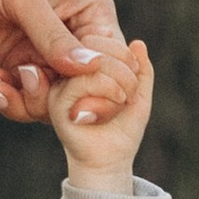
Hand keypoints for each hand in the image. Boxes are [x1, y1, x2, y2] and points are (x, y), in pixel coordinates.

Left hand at [0, 0, 121, 119]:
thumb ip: (53, 35)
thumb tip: (89, 69)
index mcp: (92, 13)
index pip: (113, 62)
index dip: (101, 89)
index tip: (77, 107)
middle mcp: (76, 37)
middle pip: (84, 88)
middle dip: (57, 101)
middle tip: (26, 83)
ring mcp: (46, 51)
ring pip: (53, 99)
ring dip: (26, 100)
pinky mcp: (18, 60)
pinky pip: (23, 94)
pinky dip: (8, 97)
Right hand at [39, 38, 153, 178]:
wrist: (110, 161)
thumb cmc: (121, 128)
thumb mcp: (139, 93)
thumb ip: (141, 69)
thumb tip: (137, 43)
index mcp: (83, 66)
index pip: (98, 37)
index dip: (122, 51)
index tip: (135, 74)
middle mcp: (68, 72)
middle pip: (93, 43)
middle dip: (122, 64)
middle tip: (131, 91)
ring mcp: (60, 85)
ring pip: (90, 61)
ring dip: (118, 79)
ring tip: (123, 100)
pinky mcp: (57, 102)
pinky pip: (83, 81)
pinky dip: (107, 91)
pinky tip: (112, 108)